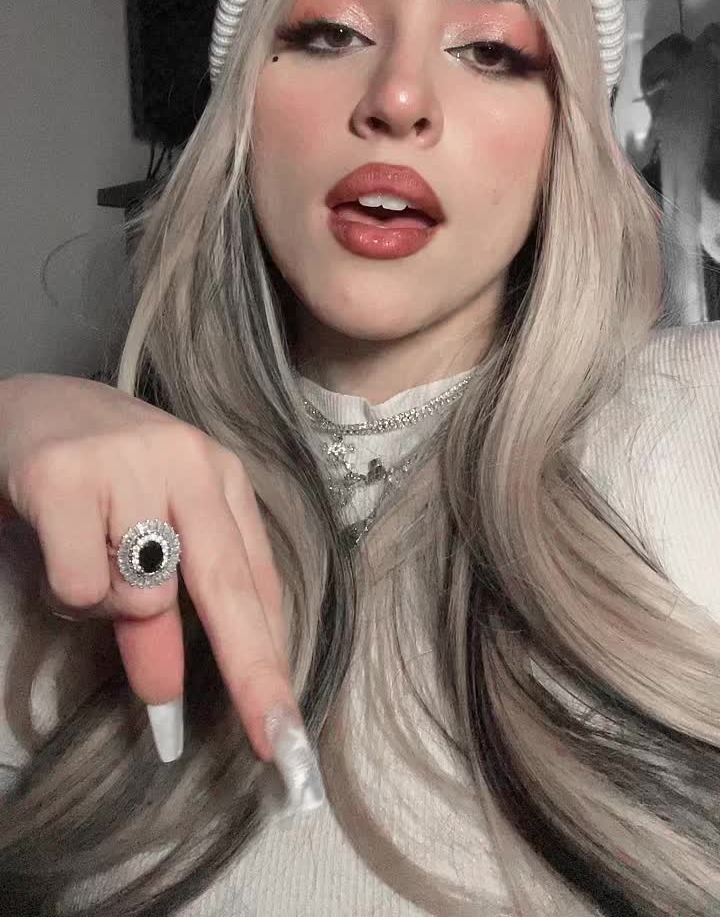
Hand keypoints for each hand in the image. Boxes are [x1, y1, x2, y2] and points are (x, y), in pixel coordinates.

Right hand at [0, 373, 322, 808]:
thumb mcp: (144, 537)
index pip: (257, 581)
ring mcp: (128, 463)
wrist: (25, 406)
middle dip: (253, 672)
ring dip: (112, 609)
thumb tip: (166, 696)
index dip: (274, 660)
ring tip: (85, 558)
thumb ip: (161, 614)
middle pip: (228, 586)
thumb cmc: (98, 478)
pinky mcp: (65, 475)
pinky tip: (56, 545)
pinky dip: (67, 591)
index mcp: (220, 476)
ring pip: (143, 595)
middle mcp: (187, 461)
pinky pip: (80, 586)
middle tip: (273, 742)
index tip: (288, 733)